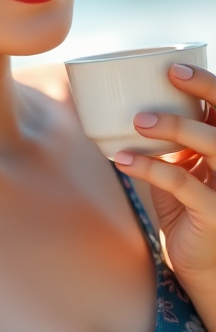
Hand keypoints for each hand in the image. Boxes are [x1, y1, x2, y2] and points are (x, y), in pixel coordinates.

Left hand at [114, 63, 215, 283]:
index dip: (208, 83)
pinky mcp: (214, 214)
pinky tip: (124, 160)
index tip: (174, 66)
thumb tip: (130, 105)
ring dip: (175, 126)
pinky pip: (183, 185)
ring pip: (213, 145)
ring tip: (138, 120)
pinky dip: (151, 168)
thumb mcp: (181, 169)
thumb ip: (170, 141)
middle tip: (170, 74)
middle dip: (206, 89)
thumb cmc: (187, 209)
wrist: (199, 265)